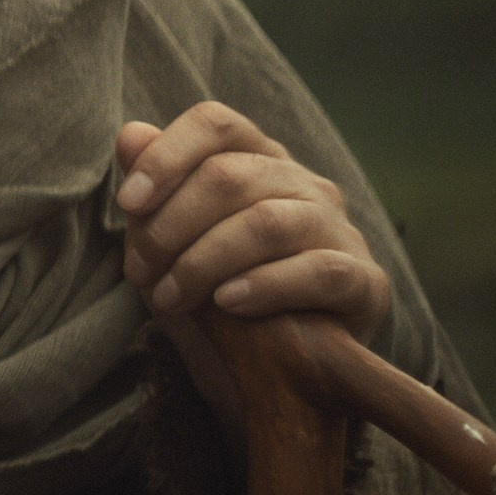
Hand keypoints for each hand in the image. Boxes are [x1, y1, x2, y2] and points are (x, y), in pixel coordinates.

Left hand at [114, 101, 389, 342]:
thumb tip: (131, 135)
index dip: (166, 155)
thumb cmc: (220, 294)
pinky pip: (320, 271)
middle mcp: (304, 184)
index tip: (128, 203)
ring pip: (268, 222)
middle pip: (231, 174)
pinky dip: (266, 285)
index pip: (216, 124)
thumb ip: (155, 191)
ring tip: (169, 298)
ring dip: (204, 261)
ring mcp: (339, 229)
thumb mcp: (174, 246)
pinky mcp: (366, 282)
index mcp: (258, 160)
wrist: (280, 370)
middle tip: (139, 272)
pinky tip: (228, 304)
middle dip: (170, 225)